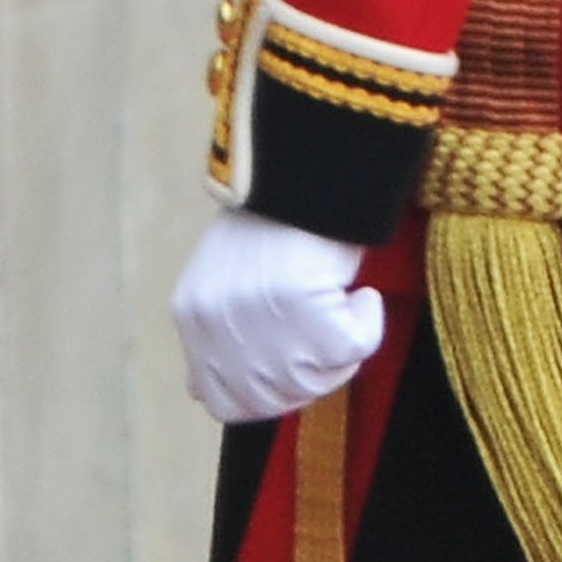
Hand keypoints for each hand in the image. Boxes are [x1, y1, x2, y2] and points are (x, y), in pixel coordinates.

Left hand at [173, 208, 383, 424]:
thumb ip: (223, 327)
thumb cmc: (281, 212)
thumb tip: (203, 393)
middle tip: (332, 329)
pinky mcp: (305, 308)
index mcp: (192, 314)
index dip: (265, 392)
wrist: (309, 161)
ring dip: (341, 350)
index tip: (296, 360)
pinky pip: (355, 348)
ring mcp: (258, 322)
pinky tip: (364, 295)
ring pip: (315, 381)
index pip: (218, 400)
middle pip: (272, 399)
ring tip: (348, 303)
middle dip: (310, 373)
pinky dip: (369, 322)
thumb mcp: (229, 273)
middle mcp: (215, 325)